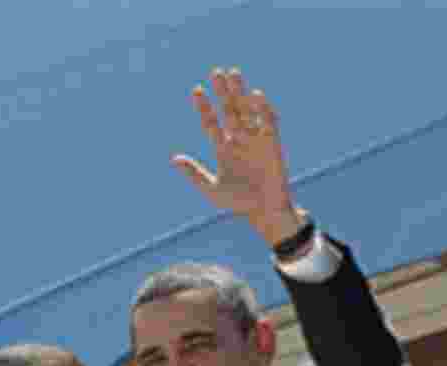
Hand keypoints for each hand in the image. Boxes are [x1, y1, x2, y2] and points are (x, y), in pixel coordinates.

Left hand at [172, 67, 305, 246]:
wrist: (263, 212)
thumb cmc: (237, 203)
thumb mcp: (211, 189)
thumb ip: (193, 173)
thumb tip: (173, 158)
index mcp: (223, 150)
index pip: (211, 124)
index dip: (204, 108)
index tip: (196, 91)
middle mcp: (239, 140)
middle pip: (230, 110)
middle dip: (223, 92)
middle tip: (216, 72)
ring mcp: (256, 139)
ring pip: (247, 110)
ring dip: (240, 92)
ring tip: (233, 74)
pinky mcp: (273, 142)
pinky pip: (268, 121)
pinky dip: (262, 108)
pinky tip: (254, 95)